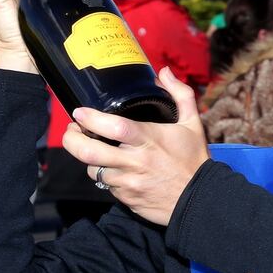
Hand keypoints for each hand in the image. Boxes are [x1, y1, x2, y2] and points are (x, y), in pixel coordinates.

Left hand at [62, 67, 210, 225]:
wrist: (200, 200)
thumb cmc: (194, 160)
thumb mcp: (193, 124)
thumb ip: (180, 94)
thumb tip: (163, 72)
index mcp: (149, 139)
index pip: (114, 127)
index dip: (91, 119)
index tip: (80, 111)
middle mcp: (135, 161)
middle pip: (89, 152)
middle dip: (72, 140)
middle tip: (72, 130)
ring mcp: (128, 182)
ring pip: (94, 170)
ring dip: (92, 160)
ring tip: (98, 151)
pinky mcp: (127, 198)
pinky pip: (107, 186)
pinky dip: (108, 176)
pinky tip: (118, 169)